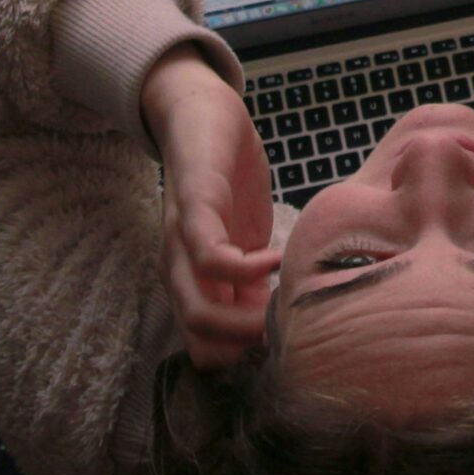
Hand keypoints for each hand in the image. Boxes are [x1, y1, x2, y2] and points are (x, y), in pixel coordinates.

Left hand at [142, 46, 280, 371]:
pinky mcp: (192, 207)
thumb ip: (254, 287)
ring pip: (196, 310)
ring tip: (287, 306)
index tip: (288, 345)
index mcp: (194, 284)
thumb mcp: (247, 243)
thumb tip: (282, 327)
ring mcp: (181, 242)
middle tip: (293, 335)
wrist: (203, 115)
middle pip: (200, 341)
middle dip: (248, 350)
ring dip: (244, 322)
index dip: (247, 359)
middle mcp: (179, 272)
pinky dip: (243, 269)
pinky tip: (275, 259)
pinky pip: (207, 255)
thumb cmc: (229, 182)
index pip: (209, 349)